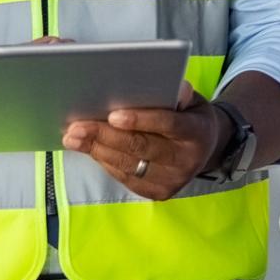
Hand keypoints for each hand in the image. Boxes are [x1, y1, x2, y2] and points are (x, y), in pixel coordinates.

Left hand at [61, 81, 225, 200]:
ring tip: (73, 137)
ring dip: (97, 150)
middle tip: (77, 127)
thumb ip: (179, 93)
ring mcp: (172, 181)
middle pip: (140, 147)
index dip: (140, 120)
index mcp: (196, 132)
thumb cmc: (190, 117)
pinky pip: (125, 177)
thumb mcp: (192, 100)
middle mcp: (186, 160)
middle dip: (105, 136)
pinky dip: (105, 161)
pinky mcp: (158, 193)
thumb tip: (164, 86)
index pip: (168, 124)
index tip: (112, 115)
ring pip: (128, 165)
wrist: (206, 151)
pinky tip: (89, 148)